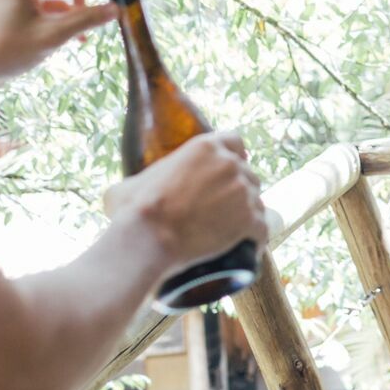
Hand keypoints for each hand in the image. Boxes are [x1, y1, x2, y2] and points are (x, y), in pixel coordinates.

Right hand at [107, 130, 266, 272]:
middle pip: (248, 174)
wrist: (148, 238)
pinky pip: (264, 228)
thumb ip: (137, 181)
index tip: (229, 174)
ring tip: (235, 233)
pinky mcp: (250, 219)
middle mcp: (230, 164)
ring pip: (257, 201)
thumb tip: (125, 192)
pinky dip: (259, 239)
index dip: (234, 157)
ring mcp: (243, 191)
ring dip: (250, 214)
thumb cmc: (134, 212)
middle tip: (227, 210)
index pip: (234, 142)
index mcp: (205, 147)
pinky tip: (252, 247)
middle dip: (241, 190)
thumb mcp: (129, 186)